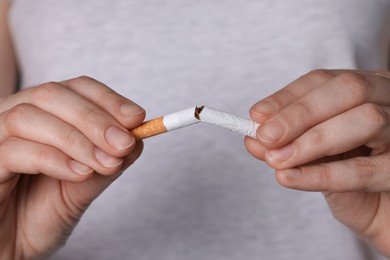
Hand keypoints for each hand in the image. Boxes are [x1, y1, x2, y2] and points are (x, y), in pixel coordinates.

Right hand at [0, 76, 144, 258]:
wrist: (11, 247)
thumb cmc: (42, 213)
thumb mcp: (85, 185)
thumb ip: (109, 160)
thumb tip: (139, 138)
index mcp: (43, 116)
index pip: (75, 88)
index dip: (108, 99)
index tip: (137, 118)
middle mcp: (14, 118)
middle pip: (52, 95)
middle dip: (95, 119)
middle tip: (124, 143)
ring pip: (30, 117)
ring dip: (77, 140)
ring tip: (105, 163)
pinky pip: (14, 150)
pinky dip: (54, 159)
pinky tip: (80, 173)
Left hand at [245, 70, 389, 255]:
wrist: (382, 213)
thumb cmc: (348, 174)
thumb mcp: (313, 153)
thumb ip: (286, 143)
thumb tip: (252, 139)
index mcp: (368, 89)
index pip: (325, 81)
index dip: (288, 96)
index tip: (256, 115)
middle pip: (349, 90)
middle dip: (300, 114)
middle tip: (265, 137)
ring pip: (366, 120)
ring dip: (312, 140)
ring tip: (276, 160)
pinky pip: (366, 169)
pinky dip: (322, 174)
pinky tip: (290, 178)